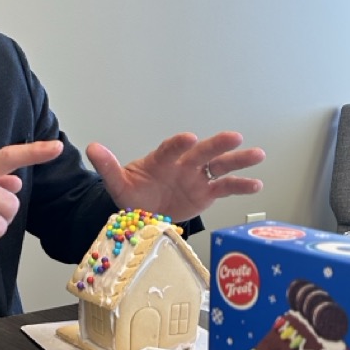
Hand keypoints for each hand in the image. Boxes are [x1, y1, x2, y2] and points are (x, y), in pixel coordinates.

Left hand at [86, 131, 264, 221]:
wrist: (144, 212)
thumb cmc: (134, 194)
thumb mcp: (118, 183)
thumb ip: (108, 167)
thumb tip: (91, 147)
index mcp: (161, 160)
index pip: (170, 149)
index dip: (179, 144)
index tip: (188, 138)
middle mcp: (183, 164)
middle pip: (201, 152)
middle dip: (217, 145)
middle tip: (234, 137)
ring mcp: (197, 178)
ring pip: (220, 166)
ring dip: (238, 160)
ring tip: (258, 155)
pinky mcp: (206, 193)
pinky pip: (225, 188)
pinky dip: (241, 186)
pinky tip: (257, 184)